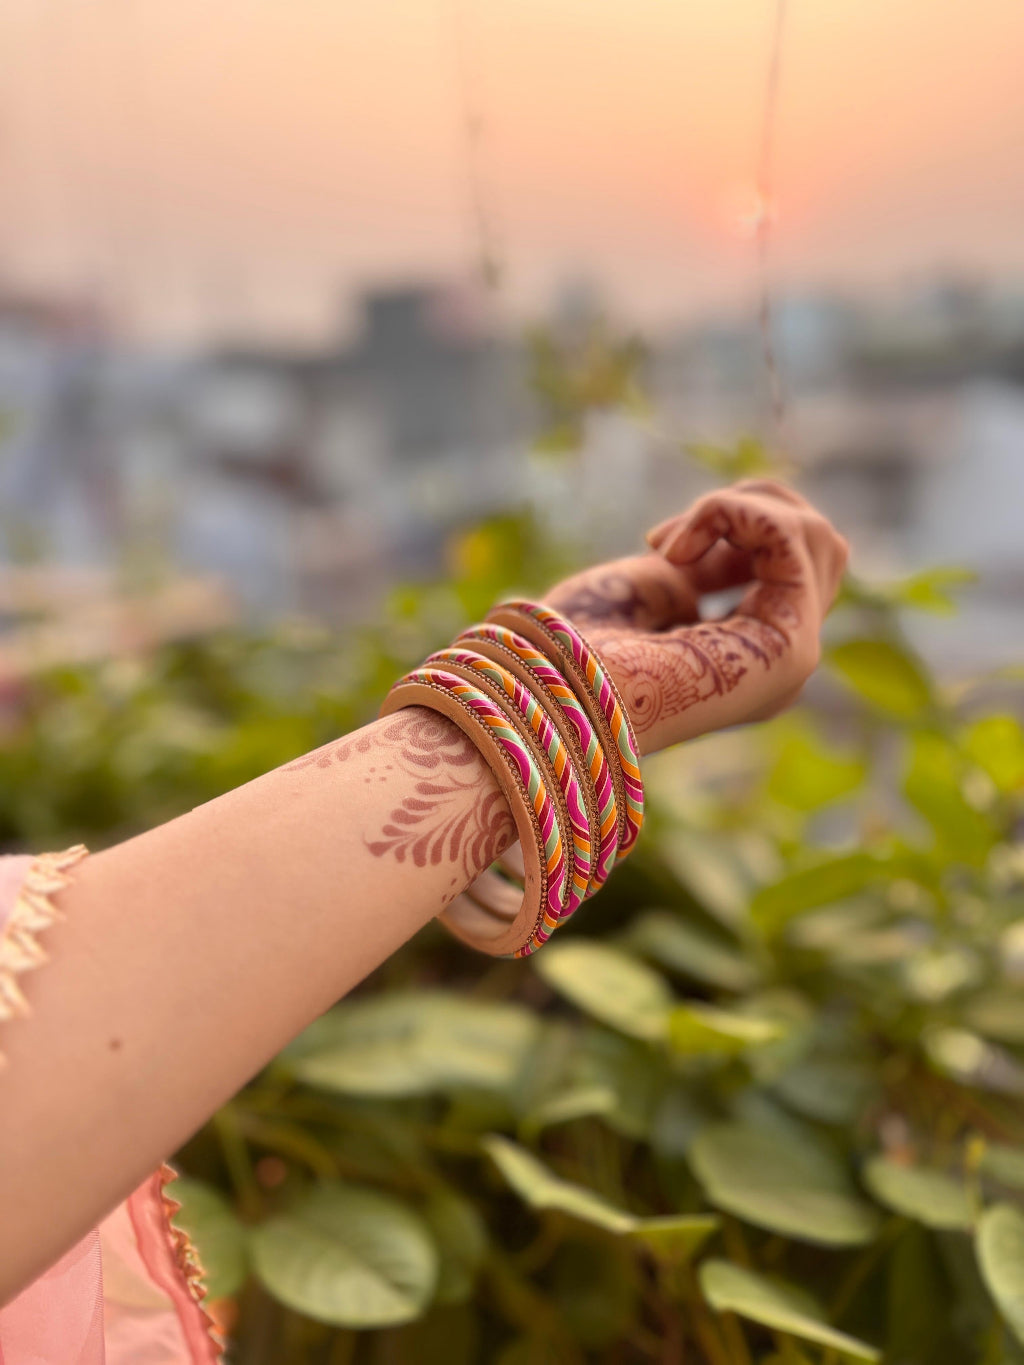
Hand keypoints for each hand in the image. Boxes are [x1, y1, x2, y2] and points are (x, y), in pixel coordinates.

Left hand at [543, 480, 848, 754]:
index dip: (737, 526)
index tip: (661, 543)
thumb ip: (707, 565)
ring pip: (816, 539)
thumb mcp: (655, 588)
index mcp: (745, 655)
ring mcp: (791, 661)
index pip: (790, 567)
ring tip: (671, 544)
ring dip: (742, 508)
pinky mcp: (790, 651)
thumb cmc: (579, 647)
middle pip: (821, 549)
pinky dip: (735, 514)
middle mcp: (777, 663)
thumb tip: (747, 528)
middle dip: (752, 507)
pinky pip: (794, 542)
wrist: (550, 691)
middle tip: (672, 537)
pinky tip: (675, 547)